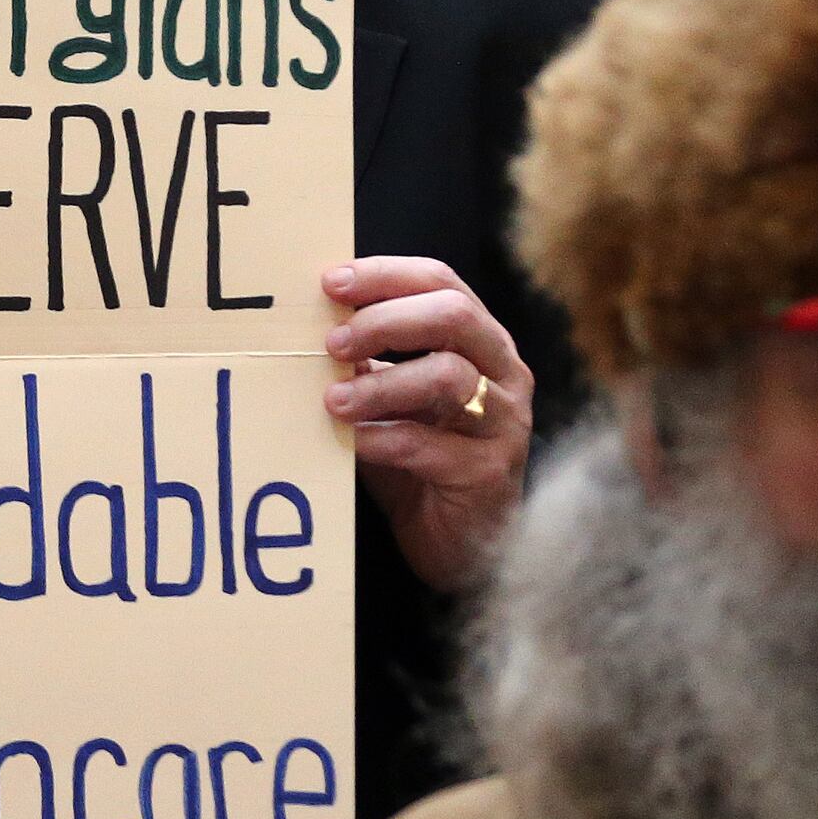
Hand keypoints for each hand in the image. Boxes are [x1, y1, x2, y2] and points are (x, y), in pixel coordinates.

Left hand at [323, 257, 533, 592]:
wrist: (461, 543)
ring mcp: (504, 422)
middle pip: (453, 315)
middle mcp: (504, 371)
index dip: (384, 275)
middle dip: (385, 321)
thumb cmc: (422, 461)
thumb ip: (366, 362)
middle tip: (332, 342)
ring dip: (380, 383)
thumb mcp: (391, 401)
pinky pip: (431, 444)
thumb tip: (313, 324)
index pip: (439, 282)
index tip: (331, 283)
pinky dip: (382, 438)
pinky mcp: (489, 471)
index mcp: (480, 340)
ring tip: (333, 399)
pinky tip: (352, 442)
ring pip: (447, 376)